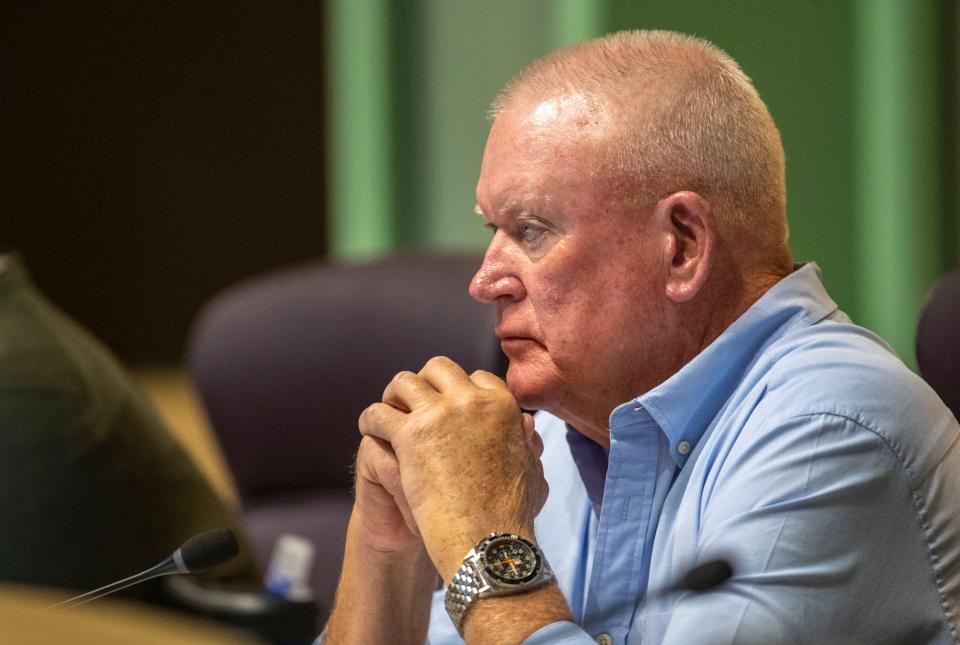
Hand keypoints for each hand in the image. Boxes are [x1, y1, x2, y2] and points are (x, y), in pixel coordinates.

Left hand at [358, 356, 545, 579]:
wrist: (487, 541)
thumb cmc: (512, 516)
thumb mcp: (532, 471)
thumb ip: (529, 443)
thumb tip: (527, 426)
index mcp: (503, 405)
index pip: (476, 377)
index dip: (458, 390)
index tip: (447, 406)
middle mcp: (472, 400)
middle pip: (438, 368)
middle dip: (425, 382)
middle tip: (414, 403)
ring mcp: (440, 415)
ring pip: (404, 381)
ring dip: (395, 395)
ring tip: (389, 413)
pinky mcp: (410, 435)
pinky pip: (378, 412)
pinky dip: (371, 420)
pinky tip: (371, 431)